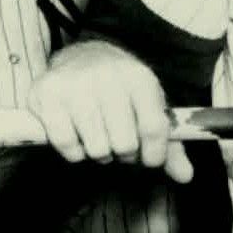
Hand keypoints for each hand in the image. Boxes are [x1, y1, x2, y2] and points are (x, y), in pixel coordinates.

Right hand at [25, 39, 191, 183]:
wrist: (83, 56)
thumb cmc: (123, 91)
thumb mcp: (151, 107)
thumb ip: (170, 144)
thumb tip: (185, 176)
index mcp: (139, 78)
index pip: (153, 128)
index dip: (155, 154)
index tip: (150, 159)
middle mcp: (108, 77)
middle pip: (124, 143)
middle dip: (125, 153)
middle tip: (119, 143)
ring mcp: (74, 84)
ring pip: (95, 148)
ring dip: (99, 153)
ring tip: (99, 137)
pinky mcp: (46, 93)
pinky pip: (65, 144)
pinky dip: (74, 152)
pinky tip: (78, 137)